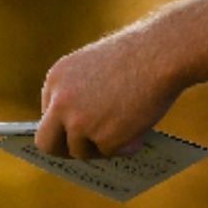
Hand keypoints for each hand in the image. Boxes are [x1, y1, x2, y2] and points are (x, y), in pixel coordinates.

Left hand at [35, 28, 181, 159]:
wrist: (161, 53)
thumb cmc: (139, 54)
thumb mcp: (100, 68)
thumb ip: (86, 97)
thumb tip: (87, 134)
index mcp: (57, 78)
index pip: (48, 114)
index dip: (64, 127)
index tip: (74, 136)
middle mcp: (60, 102)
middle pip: (47, 142)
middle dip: (64, 151)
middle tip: (84, 154)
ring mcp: (79, 123)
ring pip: (80, 152)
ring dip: (101, 147)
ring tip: (126, 135)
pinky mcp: (102, 138)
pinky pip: (109, 152)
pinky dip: (124, 147)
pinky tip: (139, 133)